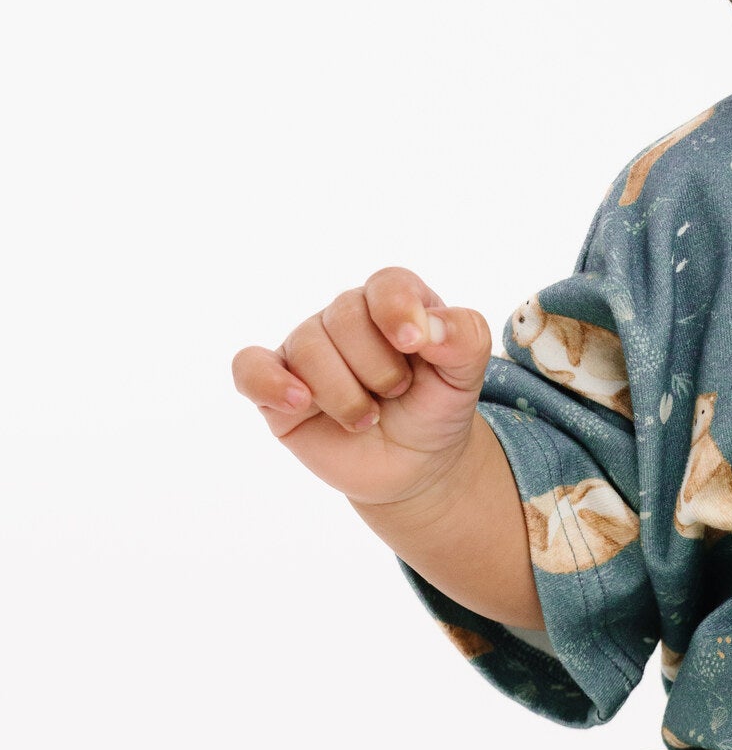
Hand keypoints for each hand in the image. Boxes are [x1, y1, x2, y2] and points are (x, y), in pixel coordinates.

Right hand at [232, 268, 494, 507]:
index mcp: (391, 302)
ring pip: (307, 347)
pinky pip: (248, 369)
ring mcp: (305, 351)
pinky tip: (299, 401)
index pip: (386, 284)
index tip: (415, 345)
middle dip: (378, 369)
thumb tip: (430, 327)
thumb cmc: (434, 408)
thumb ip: (465, 338)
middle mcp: (343, 318)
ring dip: (345, 395)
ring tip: (367, 418)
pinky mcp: (274, 388)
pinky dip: (267, 382)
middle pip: (344, 317)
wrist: (414, 465)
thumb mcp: (465, 375)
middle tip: (396, 395)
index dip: (398, 310)